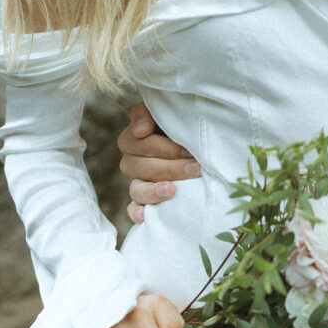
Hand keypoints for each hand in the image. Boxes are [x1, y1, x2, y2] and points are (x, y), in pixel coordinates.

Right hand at [118, 103, 200, 223]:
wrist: (191, 140)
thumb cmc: (179, 122)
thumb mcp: (167, 111)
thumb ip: (148, 113)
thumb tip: (141, 130)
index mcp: (133, 137)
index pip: (142, 144)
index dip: (165, 148)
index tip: (187, 150)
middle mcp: (131, 160)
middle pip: (143, 167)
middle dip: (171, 168)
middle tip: (196, 167)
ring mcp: (136, 181)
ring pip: (136, 188)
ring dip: (155, 191)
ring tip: (173, 191)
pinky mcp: (141, 200)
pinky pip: (132, 209)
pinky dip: (137, 213)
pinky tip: (146, 216)